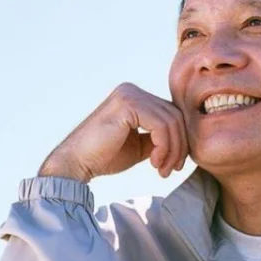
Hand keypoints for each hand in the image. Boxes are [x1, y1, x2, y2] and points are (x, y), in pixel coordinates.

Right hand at [38, 83, 188, 181]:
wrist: (76, 163)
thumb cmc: (104, 156)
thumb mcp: (139, 145)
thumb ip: (159, 138)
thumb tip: (184, 141)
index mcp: (135, 97)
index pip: (171, 114)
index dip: (179, 140)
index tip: (173, 165)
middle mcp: (132, 90)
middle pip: (175, 116)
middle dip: (179, 146)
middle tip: (170, 170)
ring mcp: (129, 94)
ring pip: (171, 121)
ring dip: (172, 150)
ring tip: (161, 170)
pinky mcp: (127, 104)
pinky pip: (160, 125)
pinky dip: (164, 147)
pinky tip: (153, 163)